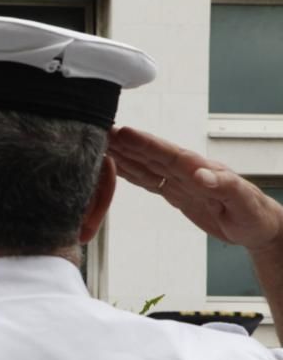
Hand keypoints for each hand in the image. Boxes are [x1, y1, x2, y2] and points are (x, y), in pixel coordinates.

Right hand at [107, 126, 282, 251]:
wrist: (258, 228)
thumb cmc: (255, 215)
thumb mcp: (243, 201)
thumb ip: (223, 185)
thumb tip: (200, 174)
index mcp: (201, 169)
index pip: (167, 153)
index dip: (144, 143)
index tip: (122, 133)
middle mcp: (187, 172)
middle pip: (151, 155)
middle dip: (126, 144)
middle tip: (101, 131)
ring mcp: (180, 182)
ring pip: (146, 166)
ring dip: (125, 155)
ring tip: (102, 144)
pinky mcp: (177, 195)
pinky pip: (150, 181)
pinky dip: (132, 173)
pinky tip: (119, 167)